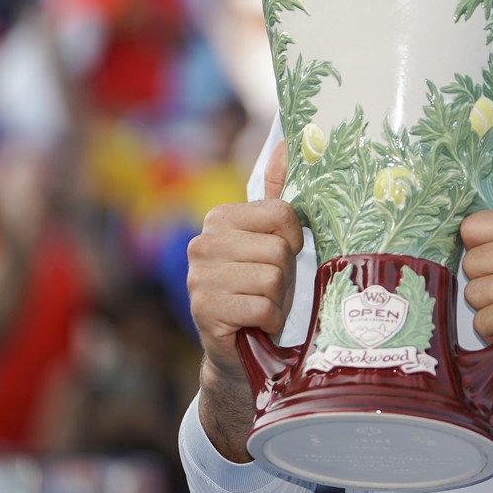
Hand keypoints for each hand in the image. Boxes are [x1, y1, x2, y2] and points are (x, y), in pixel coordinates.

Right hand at [186, 140, 302, 383]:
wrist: (240, 350)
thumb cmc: (263, 288)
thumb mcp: (275, 238)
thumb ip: (278, 193)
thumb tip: (285, 142)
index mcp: (220, 218)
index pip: (283, 213)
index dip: (295, 240)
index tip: (285, 255)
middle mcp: (201, 243)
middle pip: (279, 249)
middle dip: (286, 275)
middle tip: (270, 289)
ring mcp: (198, 278)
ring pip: (272, 279)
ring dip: (278, 299)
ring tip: (262, 305)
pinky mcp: (203, 310)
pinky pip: (263, 307)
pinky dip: (269, 320)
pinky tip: (256, 324)